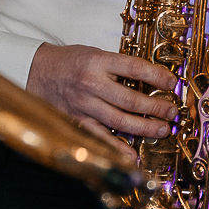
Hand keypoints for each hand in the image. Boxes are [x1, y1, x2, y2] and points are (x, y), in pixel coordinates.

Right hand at [27, 43, 178, 158]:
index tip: (173, 83)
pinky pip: (100, 137)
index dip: (157, 76)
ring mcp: (83, 105)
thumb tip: (149, 80)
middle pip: (130, 99)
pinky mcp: (77, 121)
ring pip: (120, 120)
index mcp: (97, 62)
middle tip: (171, 111)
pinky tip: (133, 155)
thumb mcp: (94, 53)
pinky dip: (117, 147)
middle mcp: (91, 84)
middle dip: (156, 107)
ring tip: (162, 129)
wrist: (35, 71)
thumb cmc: (68, 61)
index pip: (134, 68)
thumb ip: (118, 66)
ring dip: (145, 127)